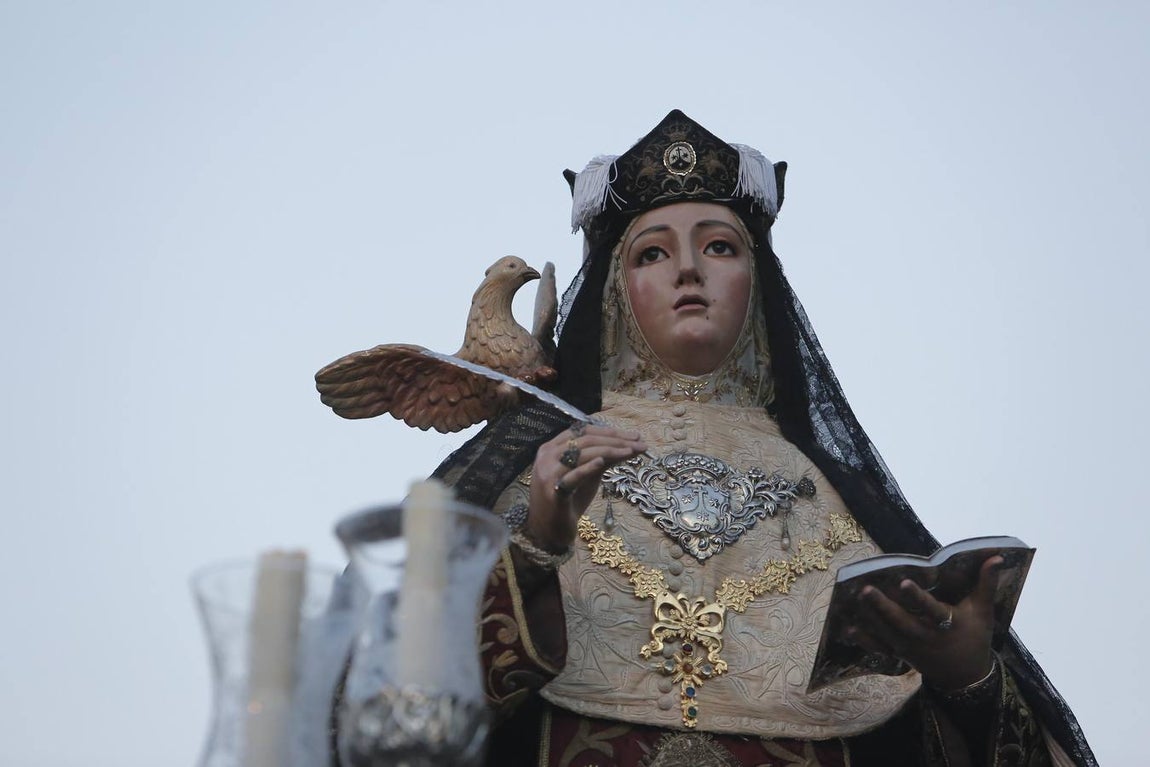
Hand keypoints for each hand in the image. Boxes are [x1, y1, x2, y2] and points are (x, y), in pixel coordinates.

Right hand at [525, 423, 645, 551]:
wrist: (549, 532)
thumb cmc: (569, 501)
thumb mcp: (587, 476)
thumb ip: (602, 459)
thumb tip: (630, 445)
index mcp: (552, 448)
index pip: (583, 431)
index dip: (609, 431)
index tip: (633, 436)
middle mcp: (547, 456)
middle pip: (585, 439)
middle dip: (615, 439)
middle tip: (639, 443)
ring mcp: (548, 473)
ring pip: (581, 453)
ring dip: (609, 450)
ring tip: (631, 451)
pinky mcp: (554, 492)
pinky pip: (572, 476)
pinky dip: (587, 468)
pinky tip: (602, 462)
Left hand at [846, 555, 1002, 690]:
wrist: (965, 677)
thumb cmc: (974, 637)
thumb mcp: (983, 612)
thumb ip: (986, 584)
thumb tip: (996, 557)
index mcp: (948, 625)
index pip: (931, 610)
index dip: (918, 598)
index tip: (904, 582)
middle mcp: (926, 637)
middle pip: (901, 622)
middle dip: (883, 606)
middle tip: (865, 588)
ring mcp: (911, 648)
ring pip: (887, 633)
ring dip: (870, 617)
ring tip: (855, 598)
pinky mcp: (902, 655)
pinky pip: (881, 648)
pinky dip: (865, 640)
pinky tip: (849, 628)